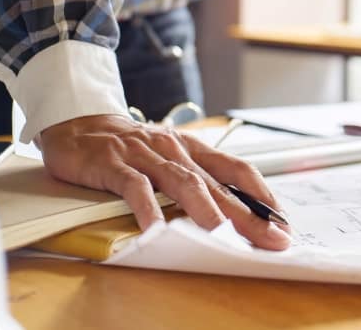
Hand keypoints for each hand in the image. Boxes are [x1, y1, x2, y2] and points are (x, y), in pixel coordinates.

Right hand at [38, 114, 291, 249]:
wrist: (78, 123)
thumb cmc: (128, 147)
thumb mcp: (167, 159)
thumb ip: (192, 182)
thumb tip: (228, 215)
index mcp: (191, 150)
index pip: (236, 169)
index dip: (262, 194)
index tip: (282, 220)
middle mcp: (174, 150)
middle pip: (216, 184)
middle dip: (246, 214)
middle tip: (269, 238)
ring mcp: (144, 155)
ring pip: (180, 182)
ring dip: (204, 209)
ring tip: (222, 233)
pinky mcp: (114, 163)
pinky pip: (134, 187)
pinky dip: (146, 208)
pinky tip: (156, 228)